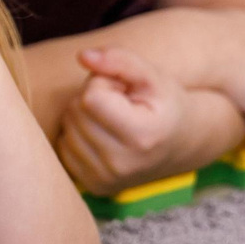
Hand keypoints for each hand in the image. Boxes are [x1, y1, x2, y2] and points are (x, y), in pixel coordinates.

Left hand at [52, 46, 244, 195]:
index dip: (103, 84)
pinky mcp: (95, 187)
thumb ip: (120, 59)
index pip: (90, 97)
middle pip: (76, 113)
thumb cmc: (165, 104)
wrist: (181, 145)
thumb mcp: (152, 75)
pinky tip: (103, 135)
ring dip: (84, 117)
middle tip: (120, 104)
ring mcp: (107, 180)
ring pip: (67, 128)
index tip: (124, 90)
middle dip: (92, 98)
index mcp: (141, 136)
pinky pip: (64, 148)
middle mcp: (122, 164)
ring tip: (114, 119)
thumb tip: (83, 56)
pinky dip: (78, 136)